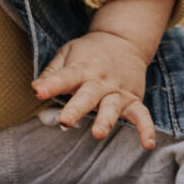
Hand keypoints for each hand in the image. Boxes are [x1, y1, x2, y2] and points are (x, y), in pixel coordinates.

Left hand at [33, 32, 155, 147]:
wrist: (124, 39)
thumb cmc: (90, 52)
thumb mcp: (68, 53)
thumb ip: (53, 72)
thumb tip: (36, 87)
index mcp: (80, 69)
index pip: (64, 77)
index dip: (51, 85)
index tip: (39, 91)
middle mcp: (99, 81)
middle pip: (87, 95)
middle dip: (77, 108)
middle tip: (66, 120)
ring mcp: (117, 91)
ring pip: (112, 107)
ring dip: (105, 120)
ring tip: (99, 133)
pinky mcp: (133, 99)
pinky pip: (141, 115)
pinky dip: (146, 129)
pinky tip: (147, 144)